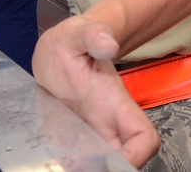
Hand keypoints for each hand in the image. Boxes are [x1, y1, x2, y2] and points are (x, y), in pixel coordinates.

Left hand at [33, 16, 159, 167]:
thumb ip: (94, 35)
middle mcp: (107, 123)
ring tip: (57, 164)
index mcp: (114, 102)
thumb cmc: (73, 41)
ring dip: (85, 168)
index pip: (143, 138)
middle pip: (125, 161)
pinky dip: (65, 165)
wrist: (58, 48)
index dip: (135, 157)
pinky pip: (77, 161)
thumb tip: (108, 45)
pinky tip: (47, 161)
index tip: (108, 162)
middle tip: (72, 165)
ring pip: (101, 164)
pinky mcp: (73, 138)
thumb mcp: (79, 33)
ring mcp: (90, 133)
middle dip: (104, 170)